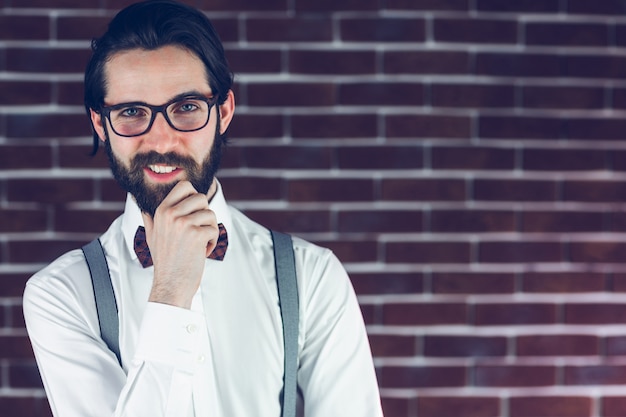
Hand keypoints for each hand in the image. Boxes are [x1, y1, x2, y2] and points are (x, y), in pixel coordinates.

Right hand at [141, 181, 218, 308]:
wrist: (170, 285)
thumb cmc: (164, 262)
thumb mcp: (151, 236)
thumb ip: (150, 218)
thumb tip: (141, 204)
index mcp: (161, 211)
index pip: (184, 186)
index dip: (194, 197)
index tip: (194, 213)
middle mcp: (171, 214)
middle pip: (201, 198)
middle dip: (204, 215)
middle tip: (198, 231)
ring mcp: (183, 224)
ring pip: (210, 214)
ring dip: (210, 230)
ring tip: (200, 244)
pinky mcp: (196, 235)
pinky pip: (215, 229)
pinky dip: (213, 242)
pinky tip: (203, 251)